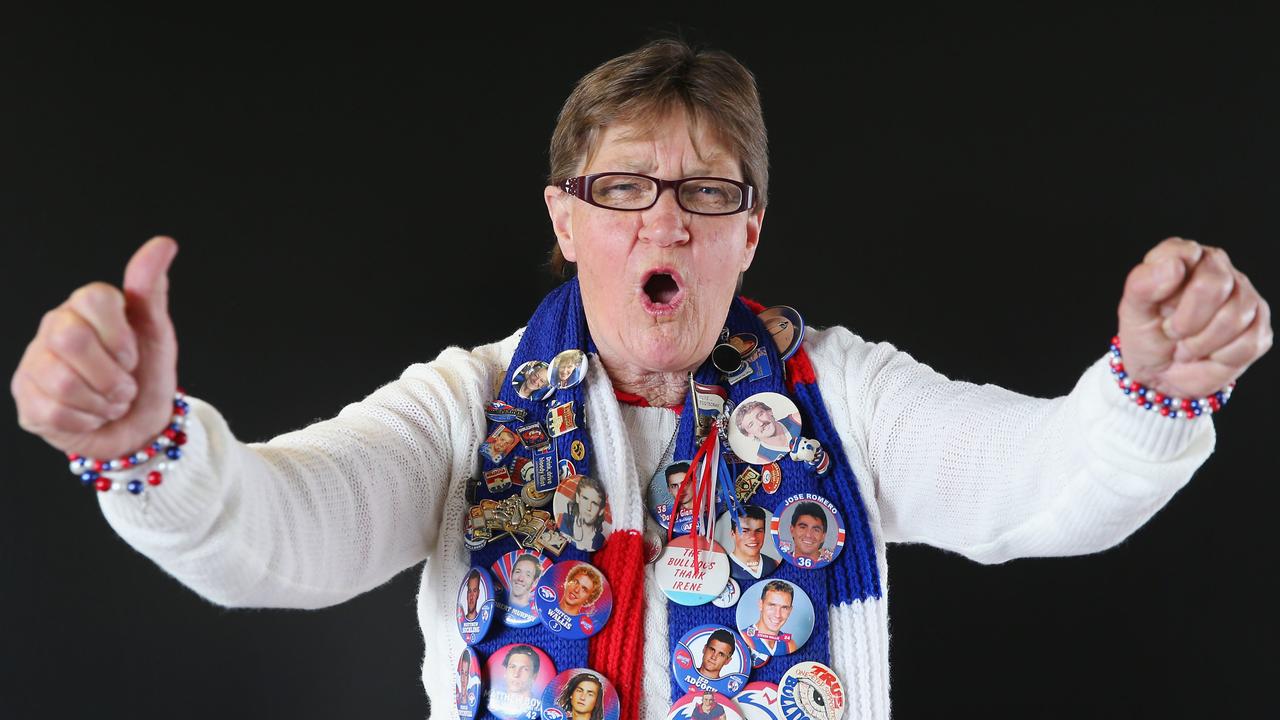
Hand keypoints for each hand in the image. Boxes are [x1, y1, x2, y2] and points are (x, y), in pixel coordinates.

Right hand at [11, 236, 179, 458]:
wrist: (139, 427)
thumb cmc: (146, 375)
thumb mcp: (156, 333)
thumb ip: (150, 289)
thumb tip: (163, 243)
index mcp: (85, 306)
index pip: (93, 298)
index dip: (119, 335)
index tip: (133, 355)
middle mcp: (53, 328)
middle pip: (71, 339)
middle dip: (111, 374)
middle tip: (124, 386)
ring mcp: (35, 364)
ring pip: (62, 381)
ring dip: (102, 402)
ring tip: (110, 402)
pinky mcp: (26, 400)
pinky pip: (53, 412)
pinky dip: (86, 421)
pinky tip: (91, 416)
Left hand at [1117, 237, 1271, 397]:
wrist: (1161, 373)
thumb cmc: (1146, 334)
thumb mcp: (1133, 309)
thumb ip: (1143, 283)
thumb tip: (1174, 266)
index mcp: (1185, 256)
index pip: (1187, 254)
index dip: (1169, 286)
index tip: (1159, 306)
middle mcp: (1219, 269)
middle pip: (1214, 286)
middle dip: (1185, 321)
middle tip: (1172, 332)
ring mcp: (1244, 297)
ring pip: (1234, 317)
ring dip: (1200, 343)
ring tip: (1186, 345)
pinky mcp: (1259, 327)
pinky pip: (1248, 343)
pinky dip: (1220, 357)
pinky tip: (1208, 353)